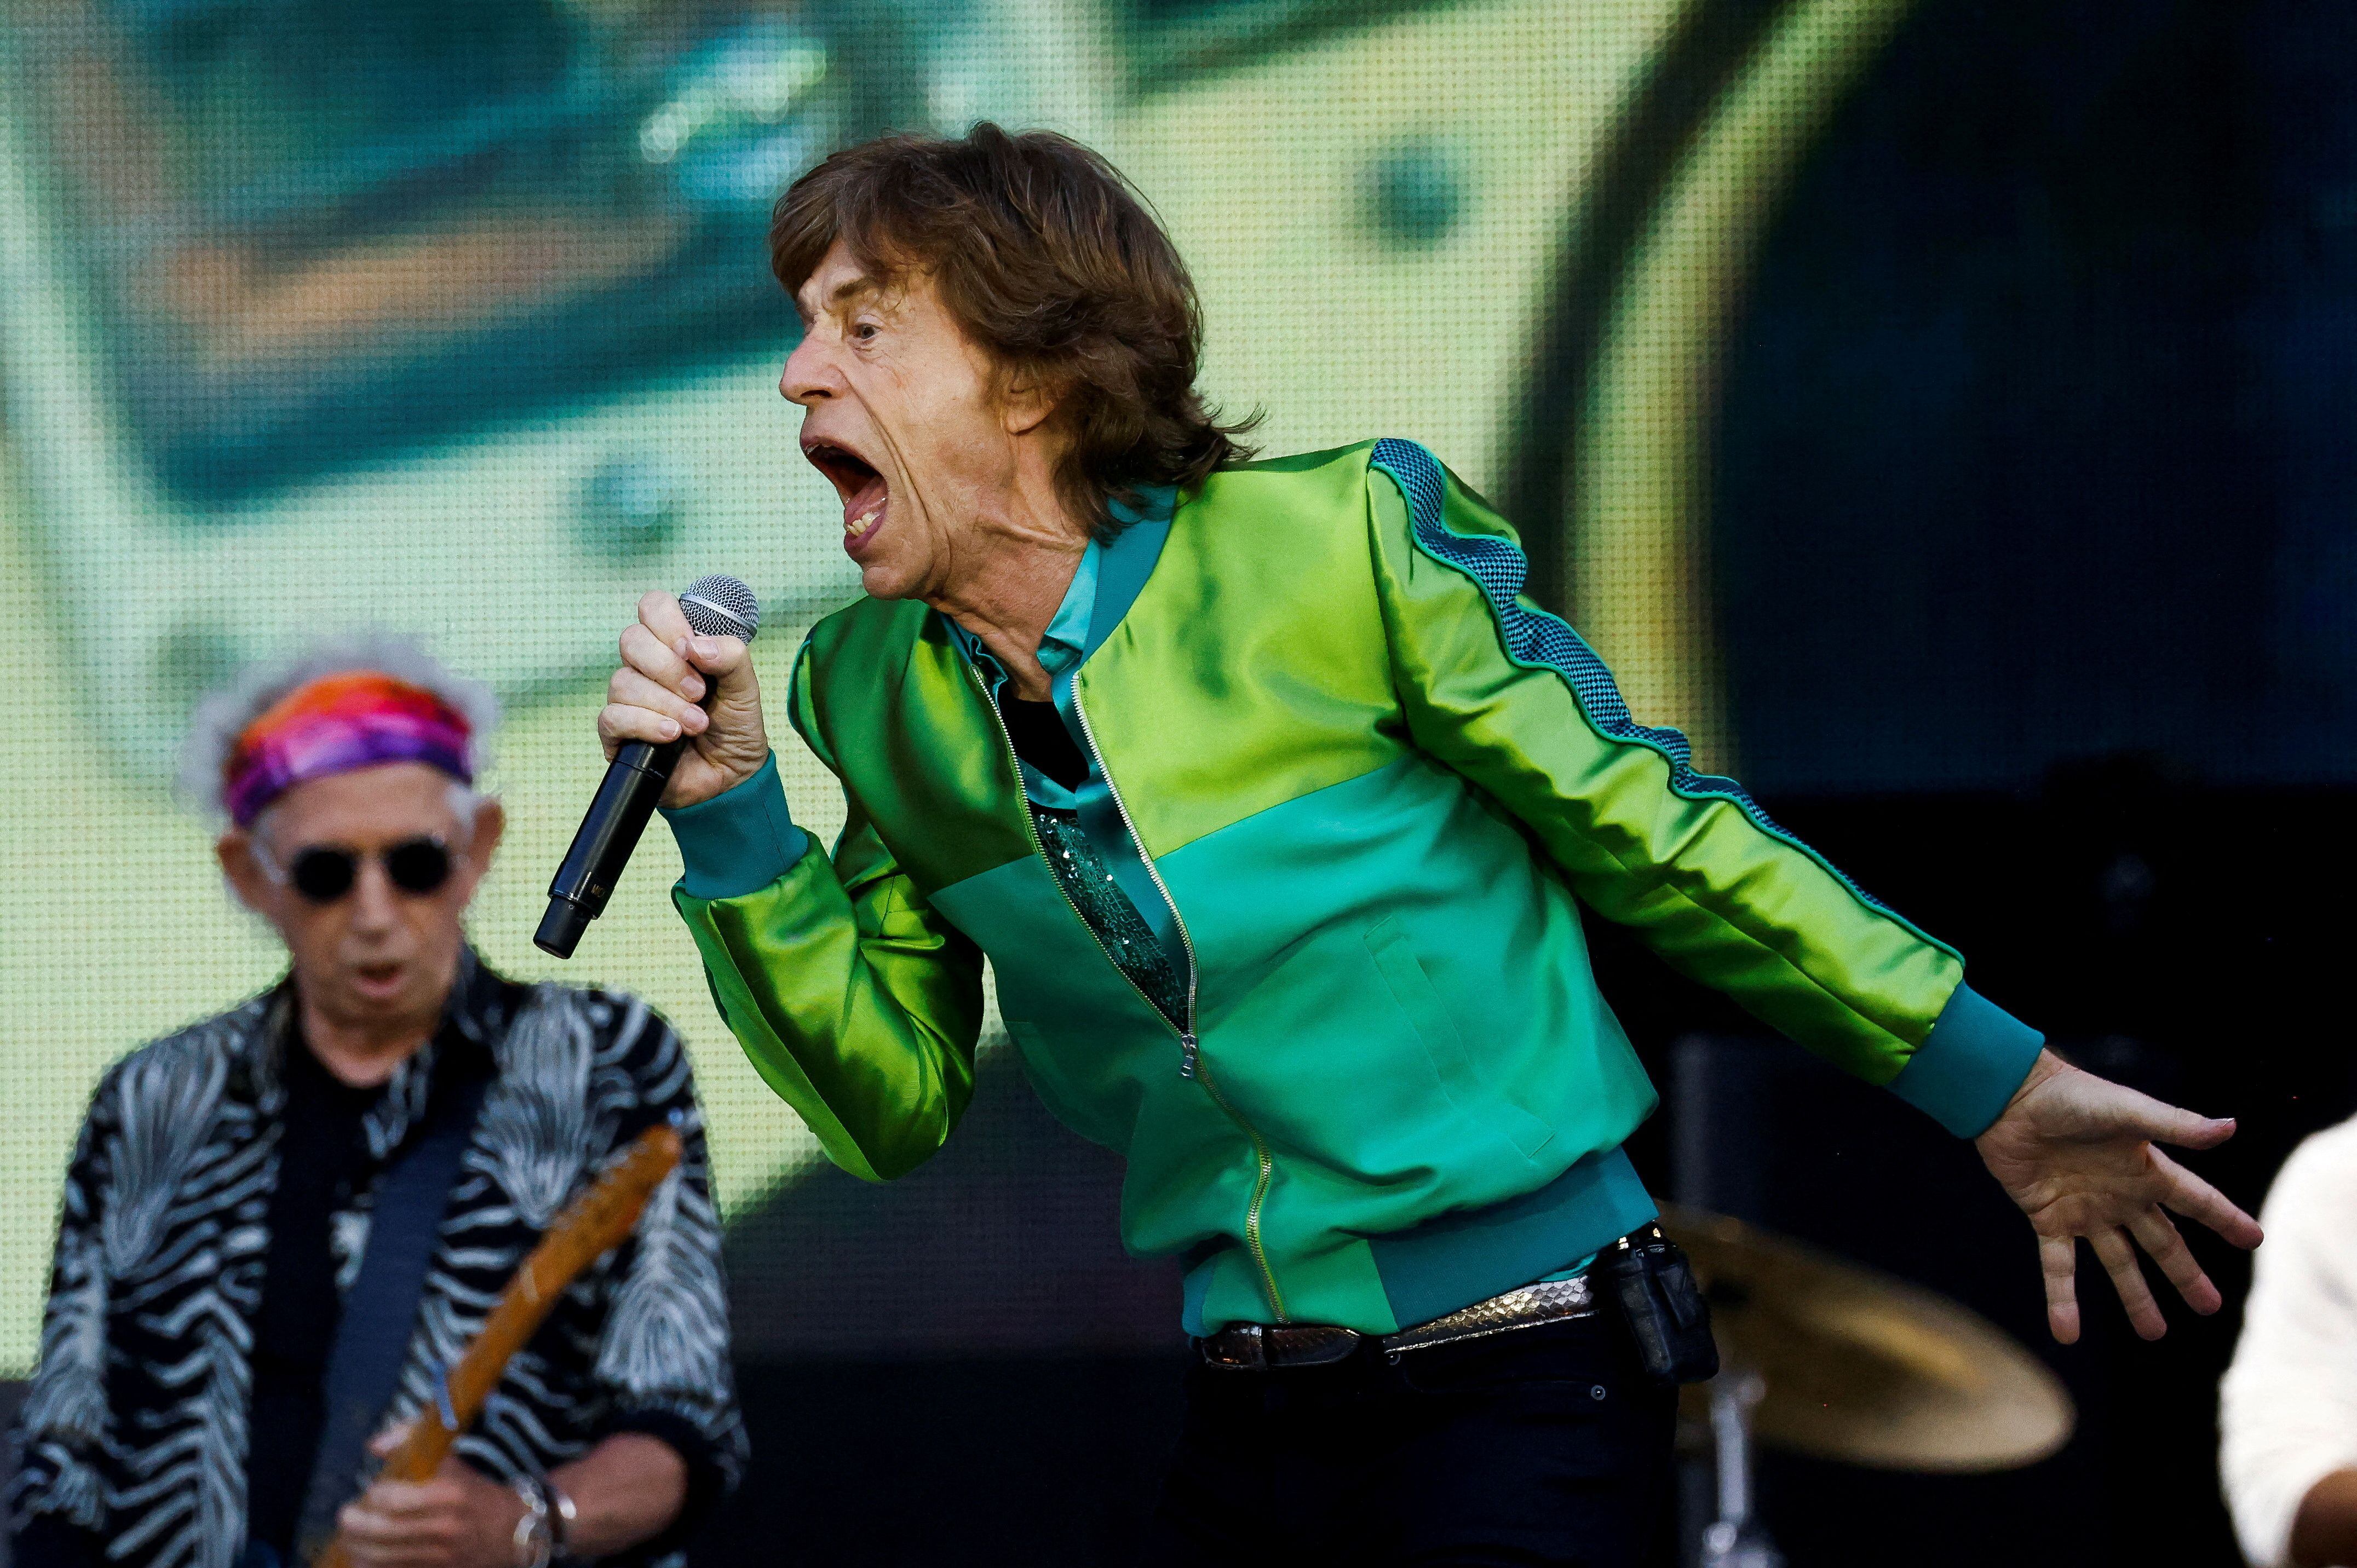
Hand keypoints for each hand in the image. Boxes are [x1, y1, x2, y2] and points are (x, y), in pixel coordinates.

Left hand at [336, 1446, 525, 1567]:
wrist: (517, 1531)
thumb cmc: (479, 1492)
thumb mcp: (454, 1462)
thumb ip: (413, 1443)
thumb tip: (375, 1445)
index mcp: (449, 1494)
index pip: (394, 1500)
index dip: (374, 1496)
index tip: (370, 1491)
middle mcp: (444, 1527)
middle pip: (383, 1531)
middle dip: (355, 1525)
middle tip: (346, 1516)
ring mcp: (441, 1555)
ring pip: (384, 1557)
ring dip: (358, 1549)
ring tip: (349, 1539)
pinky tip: (363, 1561)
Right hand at [598, 589, 770, 807]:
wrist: (731, 776)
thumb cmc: (735, 726)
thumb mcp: (745, 687)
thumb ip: (731, 656)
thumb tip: (694, 645)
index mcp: (674, 645)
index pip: (653, 607)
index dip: (668, 622)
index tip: (692, 649)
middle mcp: (646, 667)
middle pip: (631, 640)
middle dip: (668, 667)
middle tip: (699, 692)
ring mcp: (628, 698)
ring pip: (622, 681)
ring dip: (666, 704)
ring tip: (697, 724)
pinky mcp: (617, 732)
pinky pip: (613, 716)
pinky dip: (647, 724)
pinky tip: (672, 736)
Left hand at [1974, 1048, 2262, 1342]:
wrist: (2008, 1096)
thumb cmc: (2070, 1095)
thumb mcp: (2127, 1110)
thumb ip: (2176, 1124)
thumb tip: (2231, 1128)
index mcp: (2145, 1169)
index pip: (2197, 1201)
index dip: (2225, 1219)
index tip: (2256, 1240)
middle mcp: (2120, 1195)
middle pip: (2162, 1243)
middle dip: (2185, 1275)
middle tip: (2210, 1307)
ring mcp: (2084, 1210)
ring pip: (2118, 1263)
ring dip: (2135, 1297)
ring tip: (2154, 1333)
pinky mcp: (2046, 1218)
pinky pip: (2058, 1267)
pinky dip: (2061, 1300)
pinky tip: (2066, 1333)